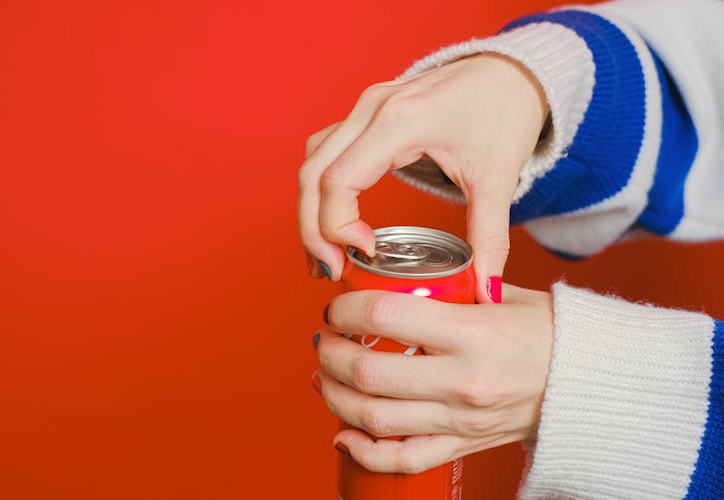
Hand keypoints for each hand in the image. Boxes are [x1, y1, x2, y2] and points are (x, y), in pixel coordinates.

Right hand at [298, 54, 548, 301]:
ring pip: (313, 162)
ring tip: (326, 255)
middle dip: (313, 230)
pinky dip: (320, 189)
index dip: (338, 227)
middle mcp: (372, 110)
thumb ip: (490, 240)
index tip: (365, 256)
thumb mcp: (498, 179)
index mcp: (400, 122)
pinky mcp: (367, 114)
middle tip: (330, 271)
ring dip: (310, 211)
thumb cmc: (505, 111)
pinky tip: (334, 220)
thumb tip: (484, 292)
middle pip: (313, 175)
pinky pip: (325, 152)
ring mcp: (365, 108)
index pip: (339, 180)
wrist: (511, 73)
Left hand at [312, 283, 552, 473]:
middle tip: (325, 339)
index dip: (347, 309)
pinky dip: (365, 452)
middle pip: (370, 373)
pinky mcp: (463, 447)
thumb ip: (455, 289)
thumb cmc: (550, 335)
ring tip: (324, 378)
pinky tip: (343, 434)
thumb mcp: (505, 296)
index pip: (387, 316)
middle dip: (332, 354)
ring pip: (375, 419)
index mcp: (473, 333)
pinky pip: (403, 460)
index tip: (338, 306)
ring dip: (335, 398)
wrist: (589, 385)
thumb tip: (405, 279)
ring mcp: (460, 421)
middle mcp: (462, 381)